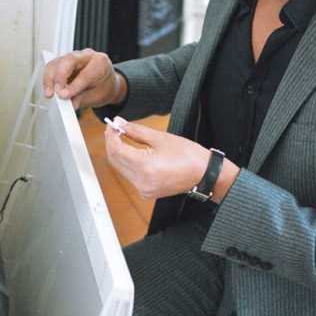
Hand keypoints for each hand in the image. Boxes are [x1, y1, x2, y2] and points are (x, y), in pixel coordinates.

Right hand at [42, 49, 126, 109]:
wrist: (106, 83)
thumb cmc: (104, 87)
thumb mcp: (98, 96)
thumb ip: (82, 99)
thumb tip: (69, 103)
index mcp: (100, 62)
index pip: (85, 73)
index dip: (74, 85)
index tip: (64, 95)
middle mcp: (86, 56)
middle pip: (68, 61)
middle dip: (59, 77)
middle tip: (55, 93)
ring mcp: (73, 57)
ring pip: (56, 62)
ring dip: (50, 78)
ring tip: (49, 93)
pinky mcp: (63, 62)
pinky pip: (53, 67)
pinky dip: (49, 79)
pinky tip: (49, 90)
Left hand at [104, 118, 238, 201]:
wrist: (204, 174)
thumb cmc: (187, 154)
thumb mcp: (161, 138)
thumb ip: (136, 131)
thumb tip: (119, 123)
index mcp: (144, 166)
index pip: (116, 150)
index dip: (111, 136)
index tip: (111, 125)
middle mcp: (141, 181)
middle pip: (115, 161)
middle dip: (112, 144)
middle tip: (115, 129)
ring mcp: (143, 189)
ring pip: (121, 169)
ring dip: (119, 153)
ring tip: (124, 137)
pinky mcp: (146, 192)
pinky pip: (130, 176)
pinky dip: (128, 163)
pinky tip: (133, 152)